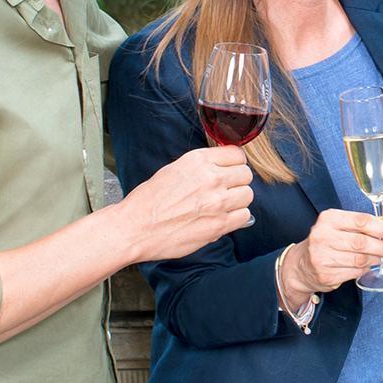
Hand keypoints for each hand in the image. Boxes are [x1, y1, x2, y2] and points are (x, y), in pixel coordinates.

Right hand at [119, 146, 253, 260]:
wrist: (134, 228)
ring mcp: (217, 202)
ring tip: (222, 206)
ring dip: (238, 201)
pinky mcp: (219, 224)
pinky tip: (222, 218)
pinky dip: (236, 218)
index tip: (230, 170)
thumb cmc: (148, 201)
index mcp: (198, 161)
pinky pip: (245, 216)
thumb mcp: (174, 170)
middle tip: (225, 190)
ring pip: (248, 195)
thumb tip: (223, 168)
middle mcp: (211, 178)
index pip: (237, 154)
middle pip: (246, 174)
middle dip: (237, 182)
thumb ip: (201, 167)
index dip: (234, 163)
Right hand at [283, 208, 382, 296]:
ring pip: (359, 259)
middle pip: (362, 242)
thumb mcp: (343, 226)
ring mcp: (322, 256)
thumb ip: (367, 222)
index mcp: (328, 219)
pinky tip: (368, 266)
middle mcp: (323, 236)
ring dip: (377, 259)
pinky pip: (354, 272)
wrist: (301, 265)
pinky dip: (365, 269)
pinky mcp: (325, 274)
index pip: (361, 221)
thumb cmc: (326, 242)